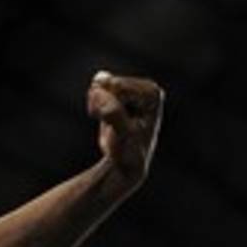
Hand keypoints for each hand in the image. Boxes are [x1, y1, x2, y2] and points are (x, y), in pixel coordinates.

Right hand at [86, 70, 163, 186]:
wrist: (125, 164)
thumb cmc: (129, 151)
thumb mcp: (123, 135)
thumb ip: (114, 114)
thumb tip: (98, 92)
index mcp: (152, 94)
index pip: (118, 87)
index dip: (112, 107)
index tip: (123, 126)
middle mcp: (146, 88)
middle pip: (108, 83)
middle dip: (103, 104)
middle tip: (114, 127)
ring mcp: (133, 89)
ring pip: (100, 84)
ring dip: (97, 105)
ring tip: (110, 124)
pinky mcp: (120, 91)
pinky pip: (96, 87)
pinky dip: (94, 103)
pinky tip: (104, 118)